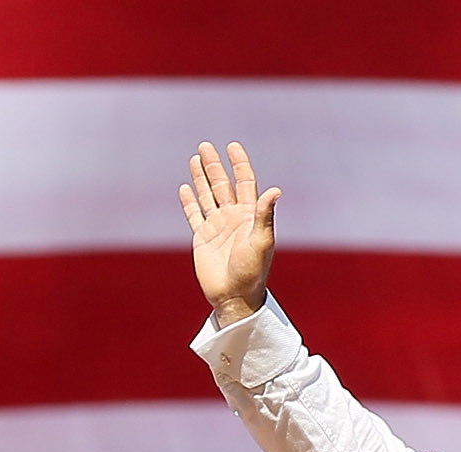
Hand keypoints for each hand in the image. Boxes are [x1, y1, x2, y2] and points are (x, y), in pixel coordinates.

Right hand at [180, 141, 278, 327]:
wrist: (234, 296)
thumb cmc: (252, 271)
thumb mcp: (261, 241)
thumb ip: (265, 215)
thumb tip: (275, 189)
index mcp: (249, 215)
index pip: (244, 182)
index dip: (239, 164)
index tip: (232, 146)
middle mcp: (233, 218)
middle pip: (223, 185)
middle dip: (214, 166)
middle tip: (205, 146)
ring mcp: (217, 227)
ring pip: (207, 196)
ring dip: (201, 178)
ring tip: (195, 159)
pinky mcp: (202, 239)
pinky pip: (194, 215)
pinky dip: (189, 202)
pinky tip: (185, 188)